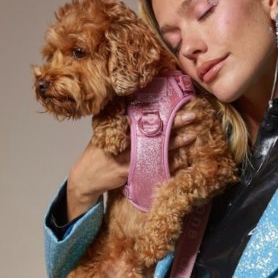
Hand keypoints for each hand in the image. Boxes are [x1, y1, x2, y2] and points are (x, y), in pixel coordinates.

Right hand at [65, 111, 197, 219]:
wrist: (85, 177)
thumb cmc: (99, 152)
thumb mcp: (106, 133)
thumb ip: (122, 124)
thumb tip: (139, 108)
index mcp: (119, 127)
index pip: (143, 114)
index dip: (161, 108)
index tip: (176, 100)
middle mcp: (124, 140)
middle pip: (153, 129)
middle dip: (174, 122)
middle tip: (192, 114)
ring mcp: (127, 156)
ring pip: (157, 148)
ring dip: (176, 142)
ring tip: (192, 135)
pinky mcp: (129, 172)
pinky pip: (153, 168)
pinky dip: (168, 166)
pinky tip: (183, 162)